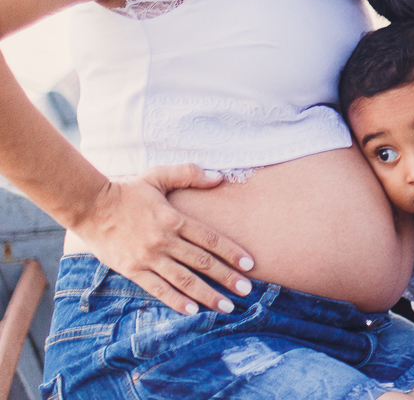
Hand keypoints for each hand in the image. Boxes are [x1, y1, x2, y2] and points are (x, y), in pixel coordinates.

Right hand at [72, 164, 254, 315]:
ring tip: (226, 307)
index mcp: (174, 219)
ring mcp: (148, 258)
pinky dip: (176, 301)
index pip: (211, 239)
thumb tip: (219, 177)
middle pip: (202, 263)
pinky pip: (158, 289)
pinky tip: (192, 311)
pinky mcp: (132, 270)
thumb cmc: (128, 191)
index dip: (232, 252)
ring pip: (183, 280)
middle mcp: (164, 241)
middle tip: (246, 290)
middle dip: (227, 278)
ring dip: (207, 295)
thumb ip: (189, 174)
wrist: (90, 207)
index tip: (250, 264)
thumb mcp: (159, 176)